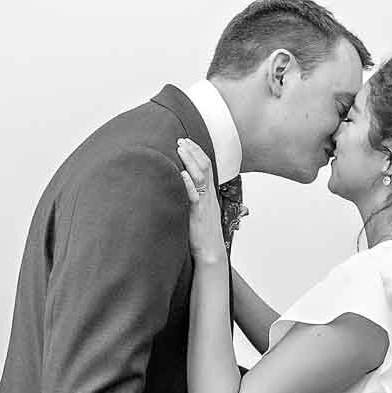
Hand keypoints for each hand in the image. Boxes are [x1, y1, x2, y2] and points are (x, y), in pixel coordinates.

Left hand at [176, 138, 225, 263]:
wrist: (211, 253)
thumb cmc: (203, 234)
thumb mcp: (199, 211)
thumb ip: (194, 198)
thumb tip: (182, 185)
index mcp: (210, 194)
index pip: (207, 166)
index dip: (197, 152)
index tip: (187, 141)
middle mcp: (209, 195)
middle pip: (204, 166)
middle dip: (193, 151)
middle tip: (181, 139)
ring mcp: (205, 204)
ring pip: (200, 176)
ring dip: (190, 161)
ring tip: (180, 149)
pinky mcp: (198, 214)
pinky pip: (194, 196)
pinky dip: (188, 184)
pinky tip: (180, 174)